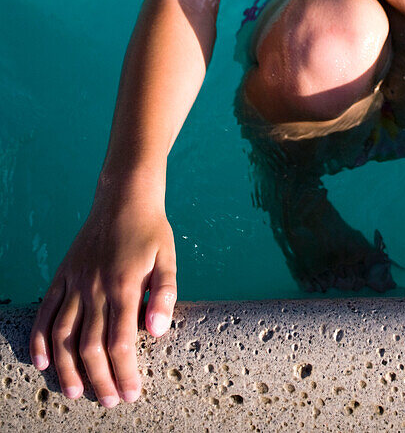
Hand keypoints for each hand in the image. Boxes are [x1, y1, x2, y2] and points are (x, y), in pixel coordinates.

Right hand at [29, 192, 176, 406]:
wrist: (124, 196)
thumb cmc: (151, 230)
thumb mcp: (169, 258)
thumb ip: (165, 294)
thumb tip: (158, 332)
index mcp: (125, 285)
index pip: (121, 342)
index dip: (125, 372)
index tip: (132, 394)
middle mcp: (96, 287)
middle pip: (92, 346)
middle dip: (100, 379)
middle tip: (109, 402)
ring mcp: (76, 281)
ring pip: (64, 334)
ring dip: (68, 367)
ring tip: (76, 392)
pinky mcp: (62, 275)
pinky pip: (46, 311)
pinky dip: (40, 338)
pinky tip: (42, 361)